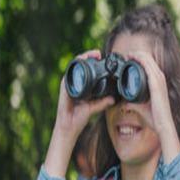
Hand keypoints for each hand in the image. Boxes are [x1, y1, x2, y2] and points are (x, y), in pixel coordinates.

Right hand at [45, 50, 114, 178]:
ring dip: (82, 58)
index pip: (87, 70)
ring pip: (74, 66)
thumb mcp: (94, 107)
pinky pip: (69, 74)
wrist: (70, 126)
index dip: (92, 61)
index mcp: (82, 86)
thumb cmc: (80, 117)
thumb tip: (114, 98)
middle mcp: (74, 83)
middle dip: (88, 56)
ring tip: (91, 54)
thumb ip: (103, 102)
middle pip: (80, 65)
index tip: (102, 57)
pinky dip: (75, 67)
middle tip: (98, 53)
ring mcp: (69, 84)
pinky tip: (80, 61)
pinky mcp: (65, 87)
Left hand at [122, 50, 175, 137]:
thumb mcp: (142, 107)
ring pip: (148, 60)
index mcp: (159, 82)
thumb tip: (126, 103)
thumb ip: (134, 104)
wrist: (163, 124)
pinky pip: (148, 66)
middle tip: (127, 55)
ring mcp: (159, 80)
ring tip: (128, 54)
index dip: (140, 58)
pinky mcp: (156, 83)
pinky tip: (133, 58)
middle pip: (149, 59)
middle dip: (137, 54)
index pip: (150, 64)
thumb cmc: (155, 118)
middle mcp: (160, 78)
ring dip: (138, 54)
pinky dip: (140, 59)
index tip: (129, 59)